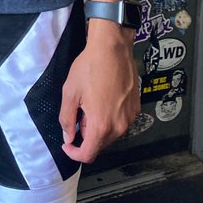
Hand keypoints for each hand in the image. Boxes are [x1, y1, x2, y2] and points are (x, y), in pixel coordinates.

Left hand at [59, 22, 139, 162]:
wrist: (112, 49)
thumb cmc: (89, 68)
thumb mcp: (70, 92)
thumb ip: (67, 119)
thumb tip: (69, 137)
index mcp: (101, 125)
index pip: (88, 154)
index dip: (75, 153)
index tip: (67, 143)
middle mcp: (119, 126)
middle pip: (100, 144)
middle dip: (86, 135)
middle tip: (79, 113)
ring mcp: (130, 118)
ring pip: (111, 135)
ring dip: (99, 127)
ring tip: (92, 103)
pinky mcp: (136, 109)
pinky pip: (120, 123)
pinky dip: (110, 119)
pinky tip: (104, 100)